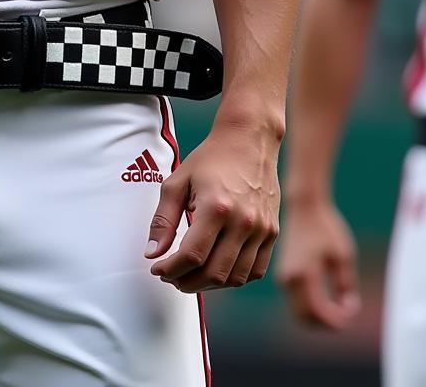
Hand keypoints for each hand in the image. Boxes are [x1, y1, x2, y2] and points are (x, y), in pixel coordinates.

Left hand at [146, 122, 279, 291]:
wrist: (248, 141)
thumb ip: (163, 219)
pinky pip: (255, 270)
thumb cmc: (209, 159)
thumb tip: (152, 253)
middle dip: (186, 282)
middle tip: (170, 276)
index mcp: (217, 207)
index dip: (170, 269)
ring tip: (190, 276)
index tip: (157, 269)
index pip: (192, 255)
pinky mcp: (272, 233)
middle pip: (214, 273)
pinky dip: (233, 278)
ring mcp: (262, 230)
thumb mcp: (177, 182)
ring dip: (209, 284)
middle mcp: (243, 222)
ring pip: (235, 277)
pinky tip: (216, 269)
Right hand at [275, 197, 359, 327]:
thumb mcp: (344, 255)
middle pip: (305, 318)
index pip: (319, 312)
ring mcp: (283, 277)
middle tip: (346, 313)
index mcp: (304, 274)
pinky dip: (311, 307)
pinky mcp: (283, 274)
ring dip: (318, 316)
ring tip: (339, 305)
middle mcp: (289, 279)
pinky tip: (327, 297)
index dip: (338, 320)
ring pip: (298, 312)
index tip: (353, 310)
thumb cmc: (326, 228)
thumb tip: (348, 307)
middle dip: (327, 323)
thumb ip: (346, 284)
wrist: (304, 207)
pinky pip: (296, 302)